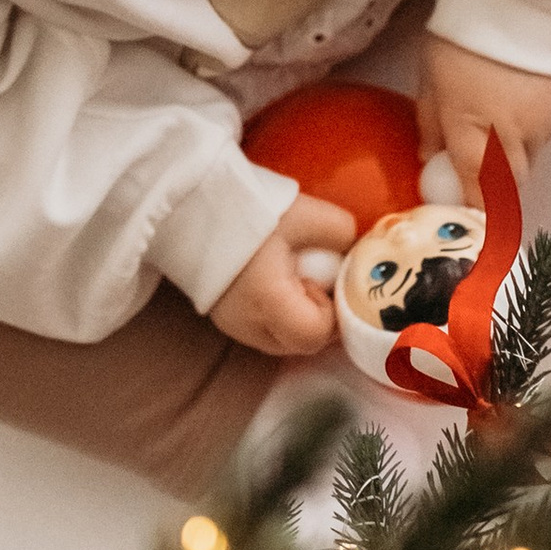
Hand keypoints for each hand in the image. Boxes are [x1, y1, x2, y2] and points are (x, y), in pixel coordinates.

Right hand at [209, 197, 354, 356]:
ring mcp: (232, 327)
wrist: (194, 204)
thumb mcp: (307, 214)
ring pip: (283, 342)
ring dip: (299, 318)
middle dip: (319, 317)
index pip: (315, 335)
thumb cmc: (251, 209)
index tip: (325, 281)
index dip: (331, 313)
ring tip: (294, 279)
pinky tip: (275, 283)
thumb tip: (356, 253)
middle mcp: (247, 324)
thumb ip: (342, 234)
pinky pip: (264, 331)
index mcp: (268, 300)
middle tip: (316, 280)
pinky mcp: (224, 321)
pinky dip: (279, 315)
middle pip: (301, 345)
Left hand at [416, 38, 550, 202]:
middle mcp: (511, 137)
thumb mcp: (431, 78)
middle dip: (496, 185)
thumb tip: (428, 156)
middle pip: (511, 185)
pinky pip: (544, 137)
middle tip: (480, 173)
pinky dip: (530, 134)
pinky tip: (516, 107)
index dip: (474, 206)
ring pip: (530, 161)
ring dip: (514, 158)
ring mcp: (542, 126)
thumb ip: (430, 123)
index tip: (466, 210)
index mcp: (472, 131)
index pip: (477, 190)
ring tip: (497, 129)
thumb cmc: (465, 33)